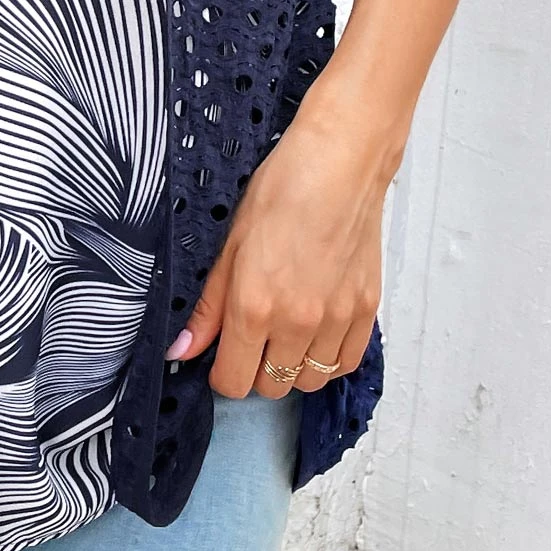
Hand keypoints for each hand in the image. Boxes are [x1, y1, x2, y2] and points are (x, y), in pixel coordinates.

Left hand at [164, 92, 393, 396]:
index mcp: (254, 306)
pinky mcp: (367, 310)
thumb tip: (183, 348)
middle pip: (271, 386)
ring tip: (285, 332)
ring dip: (293, 366)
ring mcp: (336, 319)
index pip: (233, 382)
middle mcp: (296, 322)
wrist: (339, 164)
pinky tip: (316, 332)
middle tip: (253, 338)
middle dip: (256, 370)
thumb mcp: (229, 244)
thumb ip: (208, 306)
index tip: (222, 355)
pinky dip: (329, 357)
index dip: (222, 373)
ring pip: (310, 380)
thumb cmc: (283, 190)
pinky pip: (347, 362)